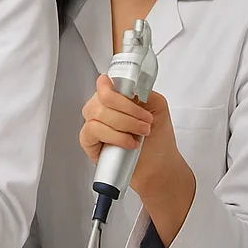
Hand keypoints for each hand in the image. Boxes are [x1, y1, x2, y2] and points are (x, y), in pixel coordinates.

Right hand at [79, 74, 184, 193]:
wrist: (159, 165)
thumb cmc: (157, 138)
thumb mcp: (157, 106)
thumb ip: (142, 91)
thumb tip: (128, 86)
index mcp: (114, 96)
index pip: (104, 82)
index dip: (115, 87)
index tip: (134, 95)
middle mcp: (101, 108)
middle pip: (102, 97)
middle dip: (128, 110)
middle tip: (146, 121)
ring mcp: (93, 124)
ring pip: (98, 113)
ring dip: (124, 124)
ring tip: (141, 133)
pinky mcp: (89, 142)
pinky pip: (93, 131)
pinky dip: (114, 136)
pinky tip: (129, 143)